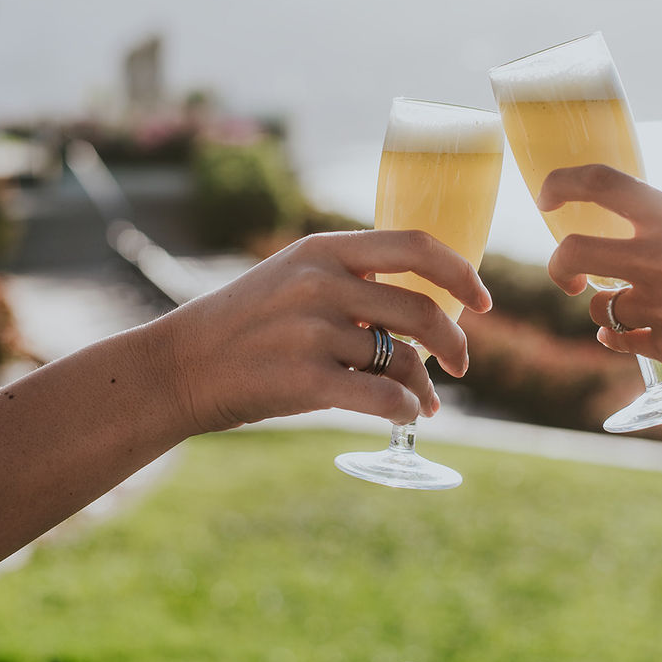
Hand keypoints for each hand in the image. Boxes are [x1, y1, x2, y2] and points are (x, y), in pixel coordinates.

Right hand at [154, 230, 491, 433]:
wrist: (178, 367)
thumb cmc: (245, 327)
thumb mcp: (294, 279)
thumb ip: (353, 284)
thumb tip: (427, 320)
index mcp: (324, 249)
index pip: (416, 245)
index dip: (461, 272)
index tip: (484, 301)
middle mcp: (321, 283)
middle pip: (422, 309)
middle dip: (454, 344)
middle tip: (460, 365)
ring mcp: (311, 331)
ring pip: (401, 360)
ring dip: (423, 387)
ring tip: (424, 404)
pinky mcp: (303, 380)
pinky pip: (380, 397)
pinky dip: (403, 410)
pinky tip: (405, 416)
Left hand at [538, 165, 661, 428]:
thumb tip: (658, 234)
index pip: (599, 184)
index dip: (561, 184)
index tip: (548, 198)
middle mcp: (660, 258)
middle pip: (570, 253)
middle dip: (559, 264)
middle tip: (568, 272)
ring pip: (596, 305)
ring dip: (602, 305)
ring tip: (628, 304)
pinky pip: (618, 340)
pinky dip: (618, 336)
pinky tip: (632, 331)